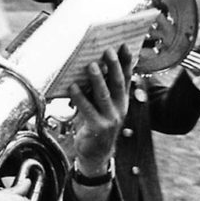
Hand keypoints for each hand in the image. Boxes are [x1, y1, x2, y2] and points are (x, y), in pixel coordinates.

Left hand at [69, 45, 132, 174]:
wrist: (95, 155)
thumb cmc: (95, 126)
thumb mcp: (102, 107)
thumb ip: (100, 91)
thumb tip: (92, 67)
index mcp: (122, 101)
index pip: (126, 78)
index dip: (126, 62)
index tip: (125, 45)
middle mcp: (119, 109)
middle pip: (117, 84)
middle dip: (114, 66)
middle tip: (108, 50)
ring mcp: (110, 119)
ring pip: (104, 95)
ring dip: (97, 79)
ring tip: (92, 65)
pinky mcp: (98, 128)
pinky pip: (87, 109)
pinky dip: (80, 97)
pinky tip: (73, 87)